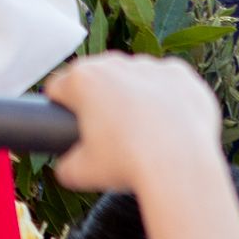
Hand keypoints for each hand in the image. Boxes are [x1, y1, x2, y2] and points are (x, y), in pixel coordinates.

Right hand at [43, 52, 224, 199]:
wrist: (181, 167)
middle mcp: (114, 64)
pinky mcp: (181, 74)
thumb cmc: (130, 166)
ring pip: (132, 76)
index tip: (72, 124)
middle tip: (108, 133)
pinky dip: (165, 97)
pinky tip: (167, 123)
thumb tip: (68, 167)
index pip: (58, 88)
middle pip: (96, 77)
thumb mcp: (79, 174)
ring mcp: (150, 66)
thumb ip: (65, 166)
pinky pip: (166, 81)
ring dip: (132, 95)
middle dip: (98, 99)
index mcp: (82, 80)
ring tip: (142, 131)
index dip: (61, 108)